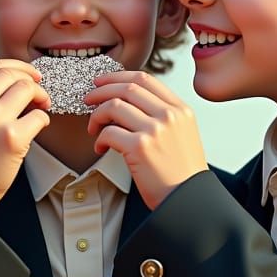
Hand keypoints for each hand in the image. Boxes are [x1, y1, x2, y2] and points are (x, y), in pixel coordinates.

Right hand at [0, 60, 49, 220]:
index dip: (14, 67)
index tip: (26, 74)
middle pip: (12, 74)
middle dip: (31, 79)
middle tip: (39, 90)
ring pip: (28, 89)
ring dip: (40, 96)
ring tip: (41, 107)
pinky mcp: (13, 138)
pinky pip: (39, 116)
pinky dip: (43, 119)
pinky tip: (38, 127)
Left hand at [84, 71, 207, 209]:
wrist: (188, 199)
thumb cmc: (181, 172)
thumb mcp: (182, 133)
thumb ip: (162, 115)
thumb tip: (126, 102)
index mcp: (180, 109)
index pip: (145, 78)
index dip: (118, 77)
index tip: (102, 82)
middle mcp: (169, 115)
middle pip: (127, 88)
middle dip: (101, 91)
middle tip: (88, 99)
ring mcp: (155, 129)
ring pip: (114, 106)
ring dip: (97, 115)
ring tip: (93, 128)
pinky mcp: (140, 147)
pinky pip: (109, 132)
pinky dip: (98, 138)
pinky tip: (99, 147)